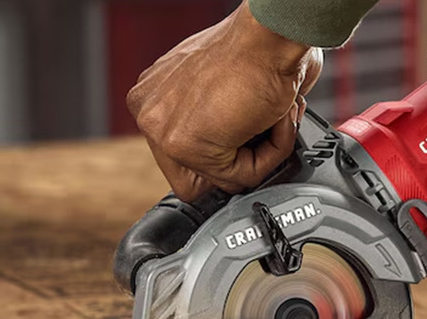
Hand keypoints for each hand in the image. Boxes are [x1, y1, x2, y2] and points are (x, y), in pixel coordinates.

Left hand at [127, 1, 322, 201]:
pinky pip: (239, 177)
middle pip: (196, 175)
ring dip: (262, 154)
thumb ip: (222, 120)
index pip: (186, 155)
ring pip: (221, 178)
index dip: (229, 150)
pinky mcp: (182, 144)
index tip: (252, 134)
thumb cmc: (263, 47)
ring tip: (276, 117)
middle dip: (239, 160)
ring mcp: (160, 129)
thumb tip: (244, 143)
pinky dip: (271, 155)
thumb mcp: (226, 88)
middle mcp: (150, 112)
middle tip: (263, 131)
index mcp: (155, 96)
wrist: (272, 33)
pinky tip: (276, 120)